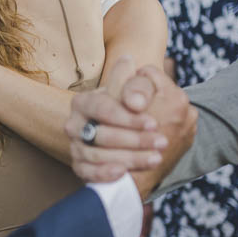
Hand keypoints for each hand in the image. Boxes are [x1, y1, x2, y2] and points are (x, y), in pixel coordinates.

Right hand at [68, 60, 195, 195]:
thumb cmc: (140, 114)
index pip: (103, 107)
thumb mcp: (145, 96)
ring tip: (155, 158)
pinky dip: (104, 173)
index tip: (154, 123)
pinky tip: (123, 172)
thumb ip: (138, 82)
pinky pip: (87, 173)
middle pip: (100, 133)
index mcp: (86, 101)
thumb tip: (129, 64)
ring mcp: (76, 147)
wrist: (140, 146)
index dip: (127, 117)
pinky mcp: (81, 168)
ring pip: (96, 155)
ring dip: (129, 158)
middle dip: (134, 139)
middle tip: (162, 142)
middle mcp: (75, 123)